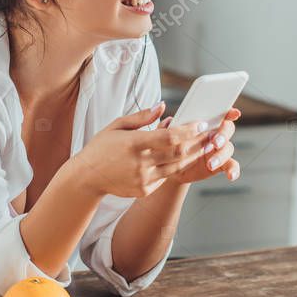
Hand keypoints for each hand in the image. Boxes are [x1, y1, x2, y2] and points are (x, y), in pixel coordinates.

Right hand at [65, 101, 212, 198]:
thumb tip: (162, 106)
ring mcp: (143, 179)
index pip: (168, 137)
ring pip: (176, 167)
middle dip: (197, 143)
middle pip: (178, 153)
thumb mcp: (117, 126)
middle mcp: (140, 163)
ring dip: (192, 156)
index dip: (188, 131)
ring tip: (203, 146)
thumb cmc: (101, 147)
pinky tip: (183, 158)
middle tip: (209, 134)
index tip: (201, 124)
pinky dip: (174, 167)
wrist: (87, 177)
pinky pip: (165, 177)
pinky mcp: (144, 190)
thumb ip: (141, 117)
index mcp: (133, 144)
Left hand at [158, 107, 241, 184]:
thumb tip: (169, 120)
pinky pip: (232, 165)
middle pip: (227, 129)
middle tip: (214, 142)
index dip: (228, 111)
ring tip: (210, 164)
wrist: (169, 168)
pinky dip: (234, 170)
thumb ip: (166, 128)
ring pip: (228, 148)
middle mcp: (215, 134)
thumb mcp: (164, 136)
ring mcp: (219, 149)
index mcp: (203, 123)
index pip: (217, 113)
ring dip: (221, 155)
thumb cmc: (168, 146)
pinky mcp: (221, 164)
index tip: (234, 113)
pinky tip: (231, 176)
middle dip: (223, 135)